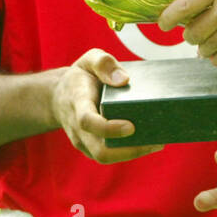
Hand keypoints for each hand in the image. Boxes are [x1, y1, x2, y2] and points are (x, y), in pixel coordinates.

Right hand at [51, 49, 164, 163]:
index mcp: (77, 103)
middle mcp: (78, 127)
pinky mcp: (91, 147)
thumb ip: (103, 63)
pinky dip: (129, 152)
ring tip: (158, 142)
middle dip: (128, 151)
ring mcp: (83, 140)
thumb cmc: (80, 77)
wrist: (59, 97)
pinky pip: (109, 156)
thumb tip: (124, 80)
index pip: (87, 121)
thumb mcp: (88, 60)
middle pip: (99, 151)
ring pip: (105, 157)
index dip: (109, 128)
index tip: (131, 127)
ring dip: (133, 153)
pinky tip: (149, 143)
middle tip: (155, 142)